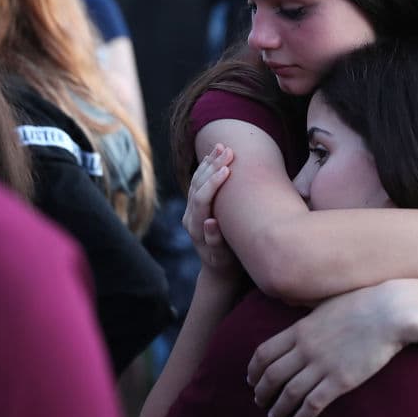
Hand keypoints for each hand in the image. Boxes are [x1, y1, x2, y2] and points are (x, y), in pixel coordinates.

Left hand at [183, 144, 238, 277]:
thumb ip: (215, 240)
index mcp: (195, 227)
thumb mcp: (223, 257)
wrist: (218, 269)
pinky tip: (214, 156)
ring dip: (209, 163)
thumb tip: (209, 221)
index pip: (202, 199)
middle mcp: (189, 217)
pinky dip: (206, 168)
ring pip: (196, 181)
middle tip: (228, 150)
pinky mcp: (195, 207)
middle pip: (198, 186)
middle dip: (213, 166)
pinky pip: (198, 183)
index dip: (214, 183)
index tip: (228, 169)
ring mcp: (190, 211)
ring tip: (222, 147)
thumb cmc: (226, 263)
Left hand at [247, 282, 404, 416]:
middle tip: (259, 402)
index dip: (254, 369)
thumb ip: (308, 315)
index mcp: (300, 329)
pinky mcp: (340, 380)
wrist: (389, 311)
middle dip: (262, 392)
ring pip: (289, 393)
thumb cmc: (361, 303)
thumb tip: (296, 315)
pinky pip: (313, 404)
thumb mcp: (325, 305)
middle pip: (272, 375)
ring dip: (277, 409)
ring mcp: (322, 365)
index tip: (251, 379)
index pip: (265, 352)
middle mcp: (306, 349)